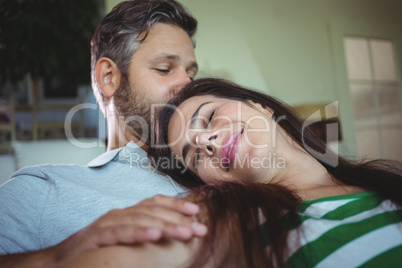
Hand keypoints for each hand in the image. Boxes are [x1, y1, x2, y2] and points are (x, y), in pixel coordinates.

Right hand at [50, 195, 206, 263]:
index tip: (196, 212)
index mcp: (127, 213)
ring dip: (165, 225)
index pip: (154, 203)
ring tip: (185, 232)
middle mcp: (119, 214)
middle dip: (178, 218)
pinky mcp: (96, 237)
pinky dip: (138, 233)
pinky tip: (154, 235)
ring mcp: (107, 223)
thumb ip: (142, 232)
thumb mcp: (123, 238)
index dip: (176, 205)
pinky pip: (120, 233)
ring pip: (140, 219)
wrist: (61, 261)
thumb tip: (169, 235)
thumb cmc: (96, 249)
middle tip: (200, 228)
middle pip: (152, 211)